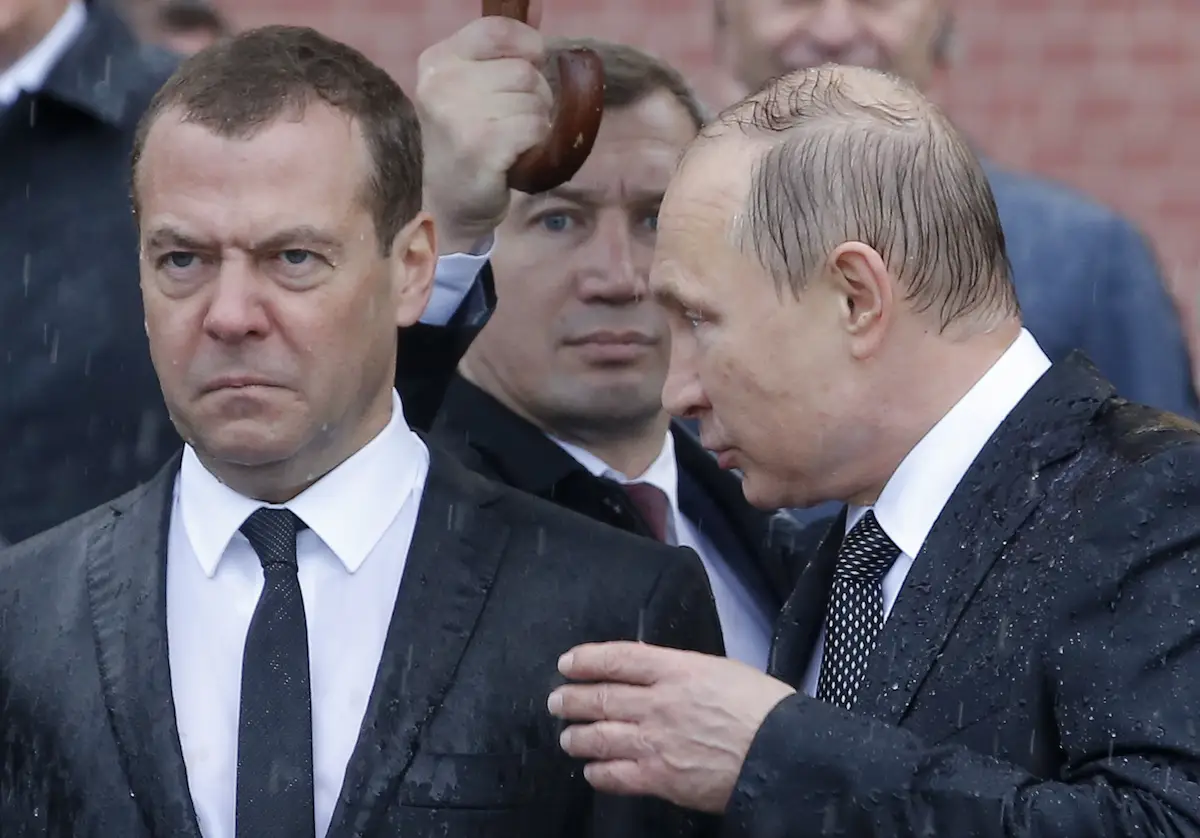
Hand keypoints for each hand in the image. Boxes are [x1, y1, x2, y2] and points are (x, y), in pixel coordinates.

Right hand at [415, 6, 552, 252]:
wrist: (445, 205)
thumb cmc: (464, 143)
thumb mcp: (467, 88)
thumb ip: (497, 52)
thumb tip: (538, 6)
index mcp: (438, 61)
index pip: (497, 29)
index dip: (528, 46)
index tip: (531, 67)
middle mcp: (443, 84)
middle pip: (525, 71)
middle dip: (536, 96)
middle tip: (516, 121)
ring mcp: (460, 116)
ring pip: (534, 101)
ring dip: (536, 123)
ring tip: (513, 140)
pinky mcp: (481, 147)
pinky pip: (535, 127)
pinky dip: (536, 143)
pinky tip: (517, 155)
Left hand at [547, 642, 795, 812]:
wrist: (784, 753)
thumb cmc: (762, 709)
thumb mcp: (721, 670)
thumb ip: (681, 671)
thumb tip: (651, 672)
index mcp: (677, 669)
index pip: (617, 659)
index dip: (586, 660)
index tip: (568, 664)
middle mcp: (659, 703)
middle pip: (600, 698)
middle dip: (571, 700)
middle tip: (557, 701)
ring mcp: (656, 742)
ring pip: (598, 737)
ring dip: (577, 737)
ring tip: (568, 737)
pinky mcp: (661, 779)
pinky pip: (615, 776)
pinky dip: (598, 772)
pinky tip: (593, 771)